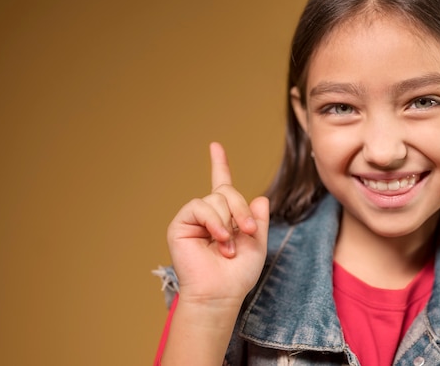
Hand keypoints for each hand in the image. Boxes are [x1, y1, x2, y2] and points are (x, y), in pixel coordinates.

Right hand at [166, 142, 268, 307]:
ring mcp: (193, 219)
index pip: (220, 184)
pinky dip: (214, 221)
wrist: (221, 293)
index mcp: (225, 216)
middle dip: (242, 210)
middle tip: (249, 232)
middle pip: (226, 190)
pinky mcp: (180, 225)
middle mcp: (207, 214)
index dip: (219, 164)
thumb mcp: (257, 244)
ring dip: (229, 221)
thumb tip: (259, 197)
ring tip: (228, 246)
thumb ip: (258, 220)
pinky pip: (200, 206)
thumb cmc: (238, 274)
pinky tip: (219, 239)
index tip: (215, 146)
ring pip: (216, 198)